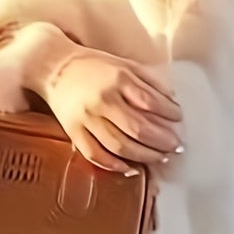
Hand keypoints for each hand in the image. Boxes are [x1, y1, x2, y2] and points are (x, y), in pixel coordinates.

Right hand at [39, 47, 183, 174]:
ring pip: (120, 146)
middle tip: (175, 145)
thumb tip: (172, 101)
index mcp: (118, 80)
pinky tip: (131, 169)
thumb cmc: (93, 66)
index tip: (178, 119)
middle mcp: (103, 101)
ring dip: (144, 156)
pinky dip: (115, 166)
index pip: (151, 102)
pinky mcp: (74, 133)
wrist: (54, 67)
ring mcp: (87, 120)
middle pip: (138, 129)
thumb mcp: (124, 64)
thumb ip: (149, 80)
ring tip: (160, 157)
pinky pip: (96, 155)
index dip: (169, 114)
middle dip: (162, 141)